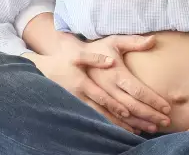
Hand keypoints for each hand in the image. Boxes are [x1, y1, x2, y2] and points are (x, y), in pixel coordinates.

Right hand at [23, 50, 139, 133]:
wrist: (47, 70)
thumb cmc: (65, 60)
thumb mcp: (78, 55)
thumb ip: (95, 58)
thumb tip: (111, 61)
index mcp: (83, 83)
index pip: (101, 97)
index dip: (113, 105)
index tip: (127, 112)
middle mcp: (82, 97)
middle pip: (105, 112)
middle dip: (124, 120)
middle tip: (142, 125)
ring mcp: (80, 104)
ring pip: (102, 118)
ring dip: (119, 126)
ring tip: (137, 132)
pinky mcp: (80, 108)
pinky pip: (97, 119)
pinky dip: (110, 125)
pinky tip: (124, 130)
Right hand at [83, 35, 171, 133]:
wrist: (67, 56)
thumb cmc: (96, 47)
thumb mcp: (114, 41)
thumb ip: (133, 42)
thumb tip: (153, 40)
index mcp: (115, 73)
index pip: (138, 90)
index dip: (153, 100)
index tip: (167, 107)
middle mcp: (107, 87)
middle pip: (132, 106)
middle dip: (150, 115)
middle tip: (166, 121)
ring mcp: (98, 97)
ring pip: (121, 115)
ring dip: (138, 123)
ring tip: (154, 128)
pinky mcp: (92, 103)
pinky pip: (109, 118)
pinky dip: (122, 126)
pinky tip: (134, 130)